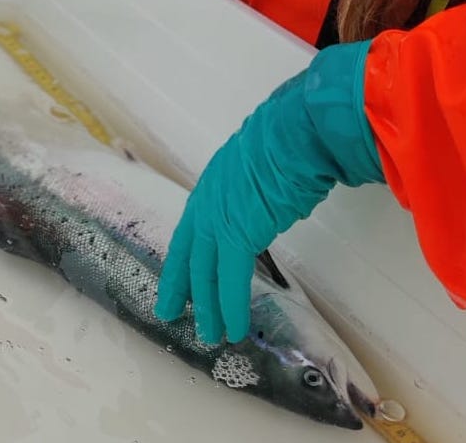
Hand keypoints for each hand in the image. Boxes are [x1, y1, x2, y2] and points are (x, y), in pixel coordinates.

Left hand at [154, 39, 382, 343]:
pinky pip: (231, 280)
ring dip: (208, 306)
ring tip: (210, 334)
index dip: (185, 254)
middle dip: (181, 284)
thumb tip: (270, 199)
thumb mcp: (261, 161)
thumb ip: (255, 185)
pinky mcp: (236, 234)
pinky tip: (235, 328)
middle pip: (189, 251)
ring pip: (205, 271)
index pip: (192, 227)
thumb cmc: (288, 138)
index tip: (177, 275)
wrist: (295, 130)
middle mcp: (208, 199)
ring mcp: (219, 217)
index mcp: (213, 180)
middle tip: (170, 312)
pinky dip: (231, 307)